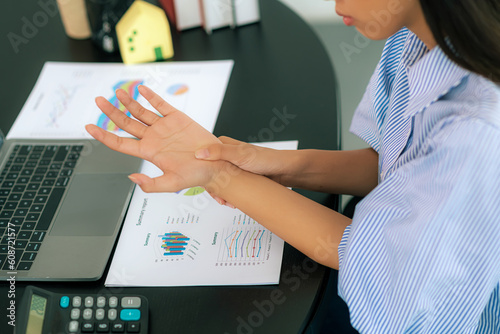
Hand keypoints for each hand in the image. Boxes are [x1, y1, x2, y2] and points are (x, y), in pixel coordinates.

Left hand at [85, 85, 223, 192]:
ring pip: (140, 111)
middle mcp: (153, 138)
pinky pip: (161, 104)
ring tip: (118, 92)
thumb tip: (132, 178)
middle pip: (126, 123)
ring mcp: (164, 127)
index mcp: (148, 152)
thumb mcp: (173, 184)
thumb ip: (152, 184)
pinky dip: (151, 96)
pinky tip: (142, 90)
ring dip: (128, 101)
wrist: (215, 164)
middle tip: (99, 101)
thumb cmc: (196, 176)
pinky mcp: (177, 118)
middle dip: (111, 112)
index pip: (120, 142)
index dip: (104, 135)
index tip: (89, 127)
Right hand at [195, 137, 289, 206]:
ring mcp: (230, 166)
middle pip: (208, 172)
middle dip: (212, 187)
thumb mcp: (240, 155)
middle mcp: (225, 154)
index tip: (204, 183)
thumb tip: (198, 153)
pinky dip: (227, 195)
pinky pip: (226, 187)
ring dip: (220, 193)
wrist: (284, 171)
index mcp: (223, 144)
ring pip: (217, 181)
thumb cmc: (266, 159)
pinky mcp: (237, 177)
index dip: (200, 171)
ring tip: (226, 202)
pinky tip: (230, 202)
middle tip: (219, 198)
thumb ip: (219, 152)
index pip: (202, 157)